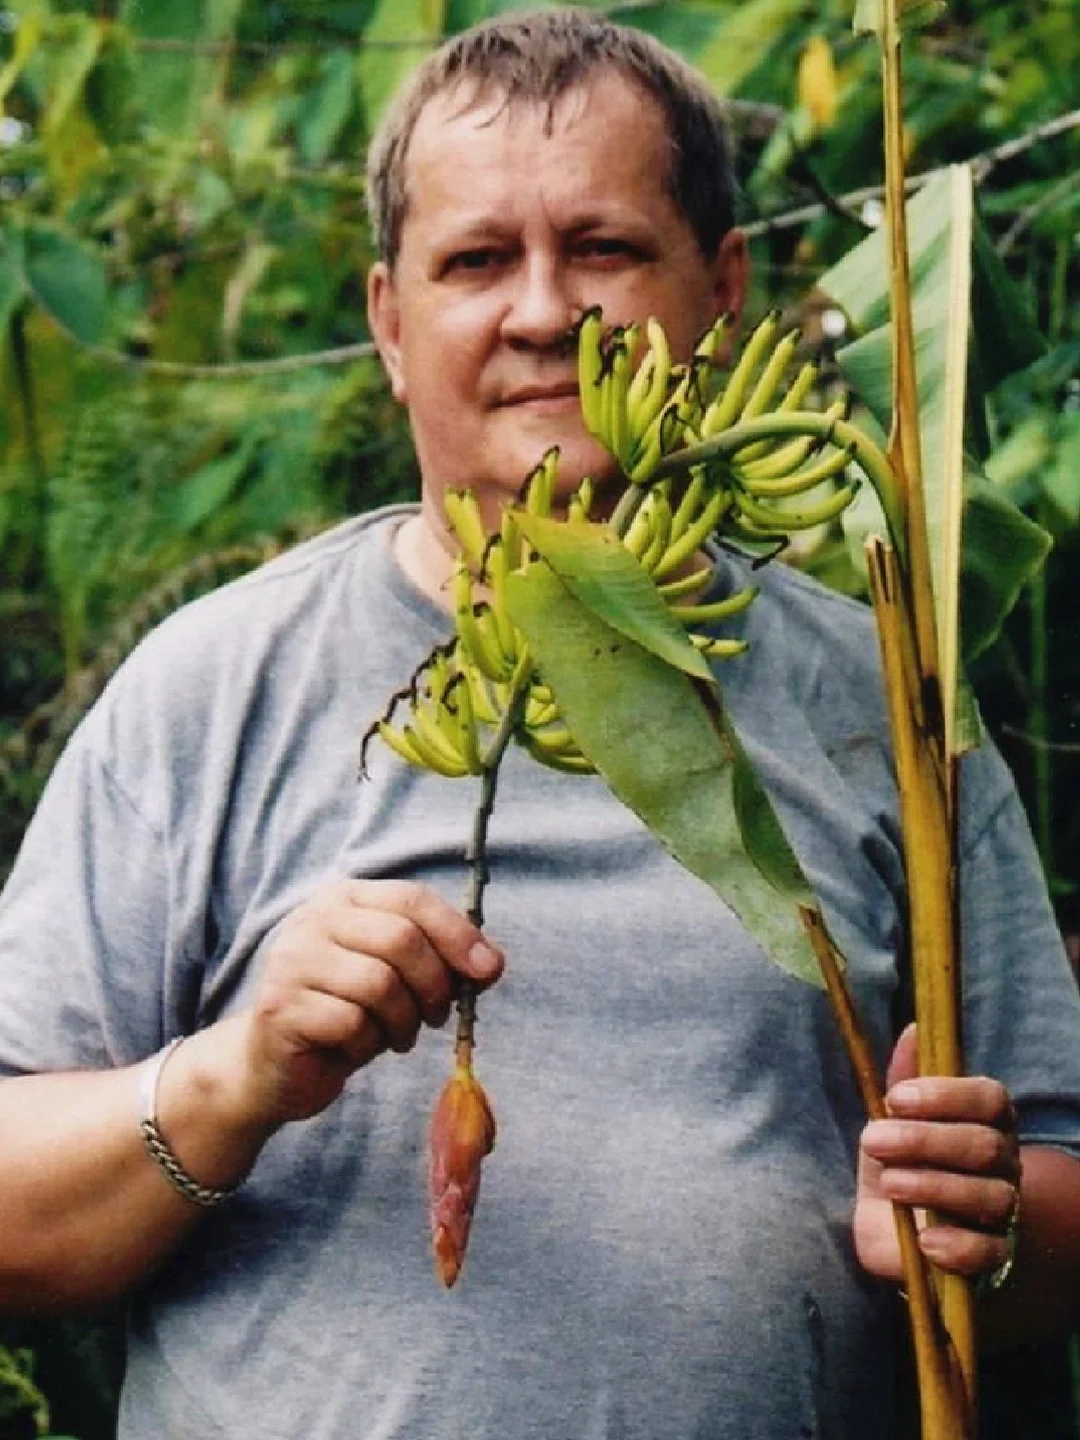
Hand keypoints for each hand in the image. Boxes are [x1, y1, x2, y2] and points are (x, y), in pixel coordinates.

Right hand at [232, 879, 504, 1129]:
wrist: (273, 1064)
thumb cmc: (345, 1014)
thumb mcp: (398, 979)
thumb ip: (439, 961)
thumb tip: (491, 963)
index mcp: (346, 898)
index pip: (412, 899)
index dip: (457, 934)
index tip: (489, 970)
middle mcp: (313, 918)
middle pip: (400, 939)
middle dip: (433, 985)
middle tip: (435, 1017)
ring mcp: (292, 959)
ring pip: (379, 984)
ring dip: (402, 1022)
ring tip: (396, 1036)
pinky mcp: (281, 1006)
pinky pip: (351, 1023)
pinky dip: (367, 1044)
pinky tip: (355, 1048)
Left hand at [854, 1024, 1020, 1284]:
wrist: (893, 1227)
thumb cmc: (899, 1159)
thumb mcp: (893, 1117)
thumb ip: (904, 1077)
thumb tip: (915, 1029)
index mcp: (987, 1120)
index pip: (988, 1098)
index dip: (945, 1095)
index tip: (895, 1097)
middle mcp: (1003, 1161)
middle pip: (984, 1146)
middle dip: (924, 1140)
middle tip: (873, 1139)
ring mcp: (1002, 1210)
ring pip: (988, 1196)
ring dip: (932, 1186)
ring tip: (890, 1184)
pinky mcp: (991, 1256)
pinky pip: (988, 1253)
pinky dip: (957, 1245)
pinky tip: (925, 1239)